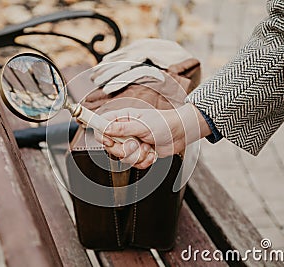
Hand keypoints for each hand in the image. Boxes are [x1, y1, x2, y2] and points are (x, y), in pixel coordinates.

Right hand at [94, 103, 210, 168]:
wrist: (181, 133)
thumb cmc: (165, 123)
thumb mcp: (142, 125)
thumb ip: (122, 128)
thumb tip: (105, 128)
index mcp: (123, 118)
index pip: (101, 125)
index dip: (101, 135)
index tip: (109, 141)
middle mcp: (125, 131)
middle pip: (110, 146)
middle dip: (123, 150)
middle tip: (134, 145)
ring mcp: (132, 142)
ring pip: (123, 157)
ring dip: (137, 156)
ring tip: (148, 146)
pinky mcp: (139, 153)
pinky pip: (134, 163)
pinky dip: (144, 161)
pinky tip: (152, 153)